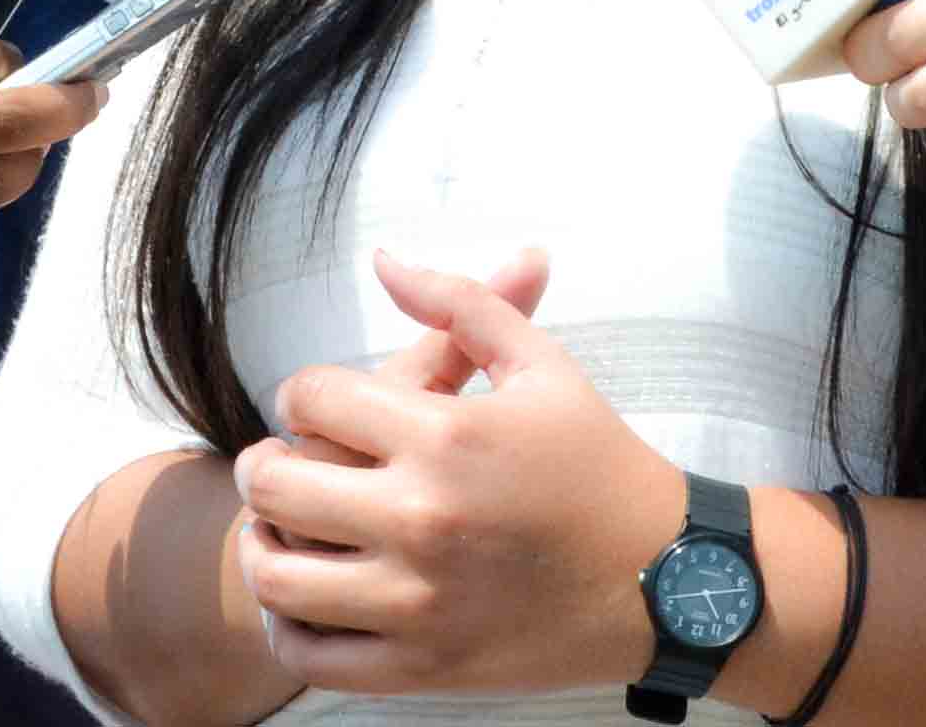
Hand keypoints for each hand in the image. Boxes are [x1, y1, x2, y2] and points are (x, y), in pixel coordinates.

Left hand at [232, 252, 680, 695]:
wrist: (663, 579)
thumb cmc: (599, 465)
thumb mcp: (542, 365)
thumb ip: (460, 303)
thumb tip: (384, 261)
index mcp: (448, 436)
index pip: (313, 398)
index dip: (299, 392)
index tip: (312, 403)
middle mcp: (422, 517)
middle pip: (278, 483)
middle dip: (261, 464)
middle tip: (274, 462)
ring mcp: (418, 600)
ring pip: (279, 575)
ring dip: (261, 543)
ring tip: (277, 526)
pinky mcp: (423, 665)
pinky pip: (312, 654)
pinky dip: (286, 625)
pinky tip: (304, 596)